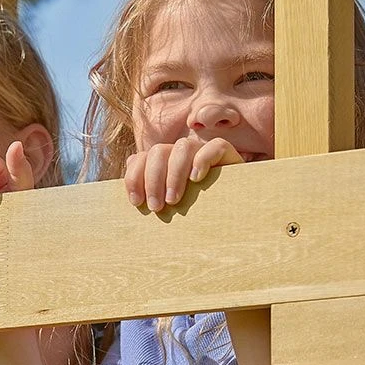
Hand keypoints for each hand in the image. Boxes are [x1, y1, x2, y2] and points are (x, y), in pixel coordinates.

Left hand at [123, 137, 242, 210]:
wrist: (235, 218)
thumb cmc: (195, 219)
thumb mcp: (169, 212)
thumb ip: (150, 202)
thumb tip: (129, 209)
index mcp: (163, 163)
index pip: (141, 158)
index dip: (134, 177)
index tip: (136, 202)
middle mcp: (181, 154)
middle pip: (159, 151)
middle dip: (153, 180)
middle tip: (157, 208)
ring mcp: (204, 151)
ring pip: (183, 146)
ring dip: (174, 174)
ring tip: (174, 200)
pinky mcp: (228, 155)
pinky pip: (216, 146)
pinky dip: (203, 160)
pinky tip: (197, 179)